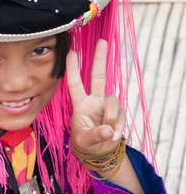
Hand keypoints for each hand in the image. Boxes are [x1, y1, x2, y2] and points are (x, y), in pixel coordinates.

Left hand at [66, 39, 125, 155]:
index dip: (73, 69)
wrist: (99, 152)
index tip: (71, 52)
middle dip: (100, 59)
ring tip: (108, 132)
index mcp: (80, 104)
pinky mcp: (118, 112)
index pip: (75, 84)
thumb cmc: (85, 143)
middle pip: (98, 76)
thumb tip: (108, 130)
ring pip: (113, 101)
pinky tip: (113, 135)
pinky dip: (118, 126)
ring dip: (111, 117)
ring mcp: (107, 105)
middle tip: (102, 41)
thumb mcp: (85, 142)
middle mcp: (94, 100)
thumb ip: (95, 136)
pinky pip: (121, 115)